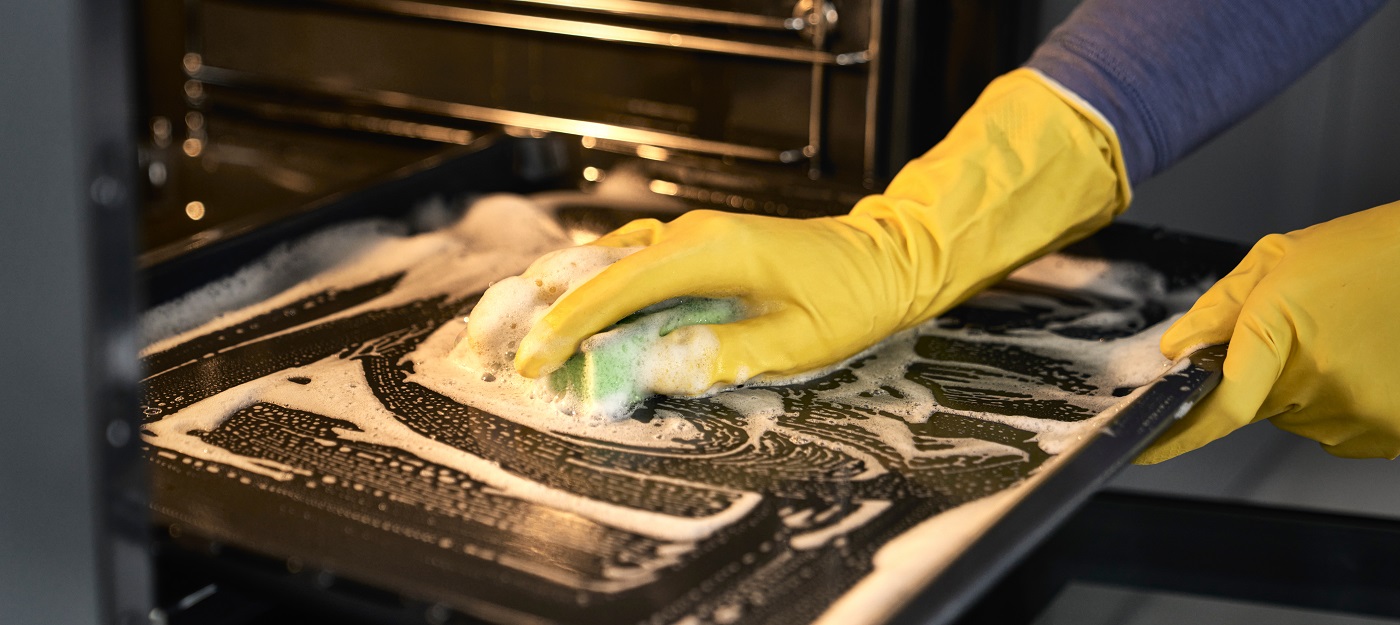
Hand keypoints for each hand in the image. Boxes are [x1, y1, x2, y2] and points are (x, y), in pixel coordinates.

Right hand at [515, 69, 1131, 392]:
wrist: (889, 257)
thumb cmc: (851, 301)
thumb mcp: (795, 343)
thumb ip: (723, 356)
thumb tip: (655, 370)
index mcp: (709, 254)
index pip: (616, 289)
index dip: (567, 327)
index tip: (531, 362)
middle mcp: (690, 235)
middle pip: (596, 268)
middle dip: (542, 309)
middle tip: (497, 349)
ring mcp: (691, 235)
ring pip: (607, 261)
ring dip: (563, 297)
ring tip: (517, 332)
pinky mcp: (697, 245)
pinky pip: (630, 262)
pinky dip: (595, 286)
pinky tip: (575, 310)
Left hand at [1139, 202, 1399, 462]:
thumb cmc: (1368, 252)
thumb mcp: (1279, 261)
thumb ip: (1220, 310)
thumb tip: (1176, 350)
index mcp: (1280, 336)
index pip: (1217, 407)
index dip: (1176, 436)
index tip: (1142, 449)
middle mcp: (1319, 386)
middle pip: (1259, 406)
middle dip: (1264, 375)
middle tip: (1306, 331)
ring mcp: (1360, 415)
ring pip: (1301, 417)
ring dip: (1308, 388)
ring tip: (1347, 338)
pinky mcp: (1395, 431)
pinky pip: (1343, 431)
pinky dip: (1344, 403)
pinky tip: (1369, 360)